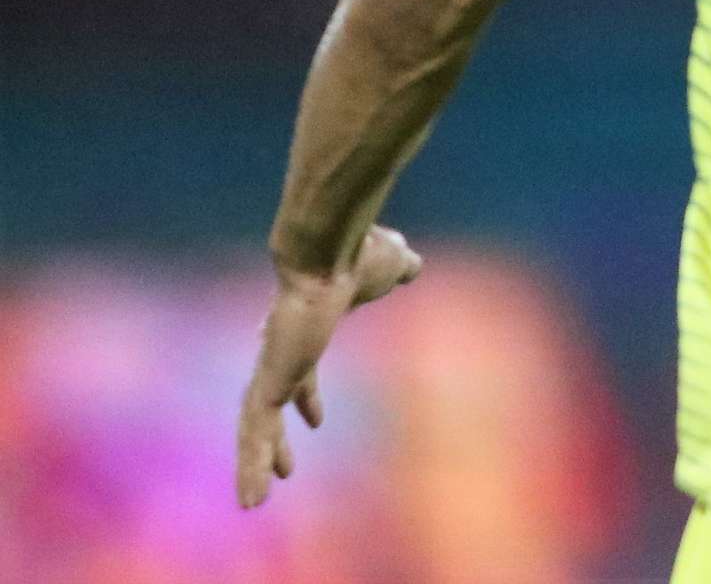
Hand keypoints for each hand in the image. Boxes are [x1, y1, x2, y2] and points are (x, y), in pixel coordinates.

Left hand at [235, 224, 421, 507]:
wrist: (327, 254)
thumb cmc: (357, 255)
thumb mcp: (388, 267)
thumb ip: (396, 269)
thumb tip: (412, 265)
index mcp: (305, 332)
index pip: (301, 374)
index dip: (307, 396)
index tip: (315, 421)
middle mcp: (282, 354)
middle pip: (273, 406)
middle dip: (276, 439)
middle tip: (285, 469)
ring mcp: (271, 371)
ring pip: (256, 429)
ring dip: (255, 465)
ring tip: (253, 504)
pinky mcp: (267, 385)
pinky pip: (254, 435)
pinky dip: (251, 468)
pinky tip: (251, 500)